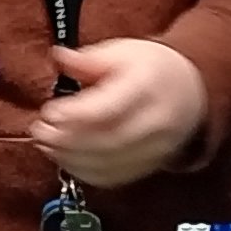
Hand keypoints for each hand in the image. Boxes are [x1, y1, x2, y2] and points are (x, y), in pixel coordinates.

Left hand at [34, 37, 209, 188]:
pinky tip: (65, 159)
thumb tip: (59, 57)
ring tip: (46, 145)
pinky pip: (113, 178)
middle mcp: (157, 122)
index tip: (49, 112)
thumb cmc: (152, 70)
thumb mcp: (122, 52)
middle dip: (66, 141)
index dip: (75, 115)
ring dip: (70, 159)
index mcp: (149, 87)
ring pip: (108, 164)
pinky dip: (84, 172)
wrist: (191, 93)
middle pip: (107, 141)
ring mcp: (156, 149)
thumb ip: (89, 59)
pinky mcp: (148, 167)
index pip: (110, 108)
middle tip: (39, 132)